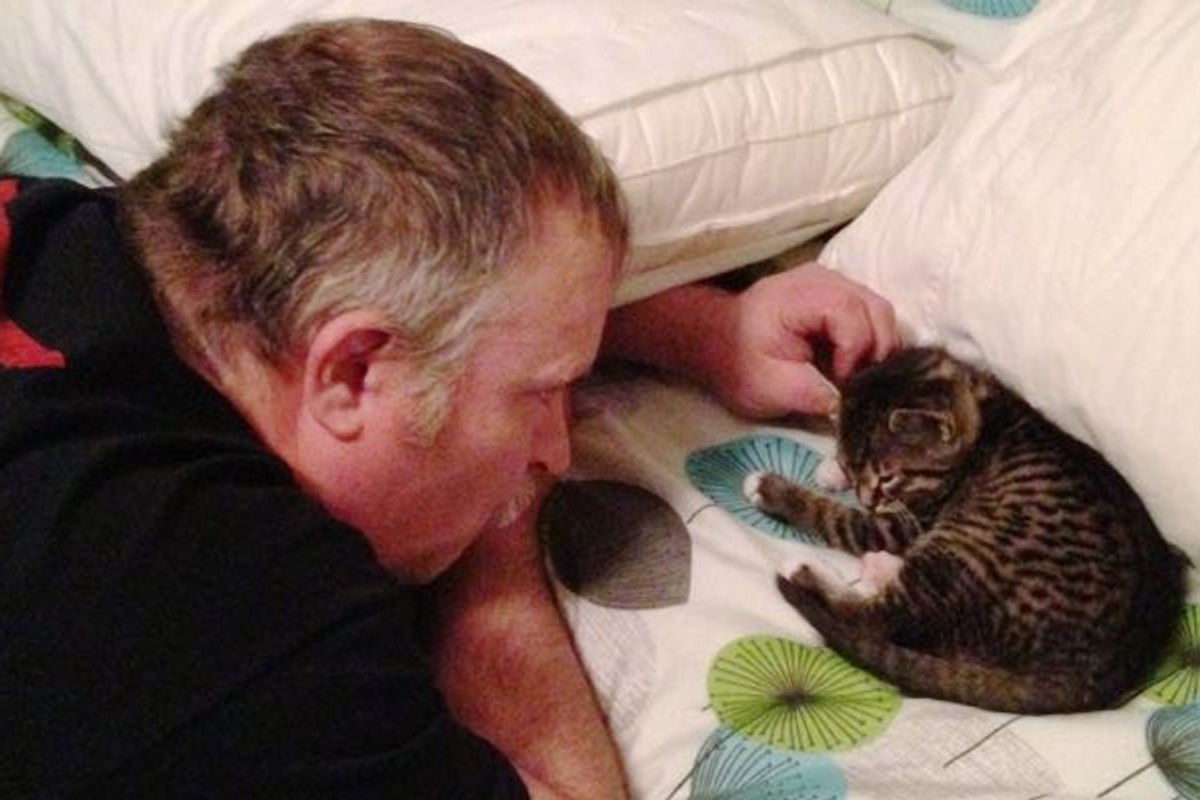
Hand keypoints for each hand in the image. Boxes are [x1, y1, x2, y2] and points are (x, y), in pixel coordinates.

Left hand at [705, 263, 898, 417]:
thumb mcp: (767, 387)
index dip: (856, 353)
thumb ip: (809, 394)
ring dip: (877, 348)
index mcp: (800, 295)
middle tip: (857, 385)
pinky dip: (873, 341)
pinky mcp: (840, 296)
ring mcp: (835, 284)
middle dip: (875, 352)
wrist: (719, 342)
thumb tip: (847, 408)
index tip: (842, 383)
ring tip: (855, 377)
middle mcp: (824, 279)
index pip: (851, 315)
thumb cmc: (738, 362)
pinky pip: (872, 315)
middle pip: (876, 310)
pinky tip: (855, 366)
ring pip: (880, 312)